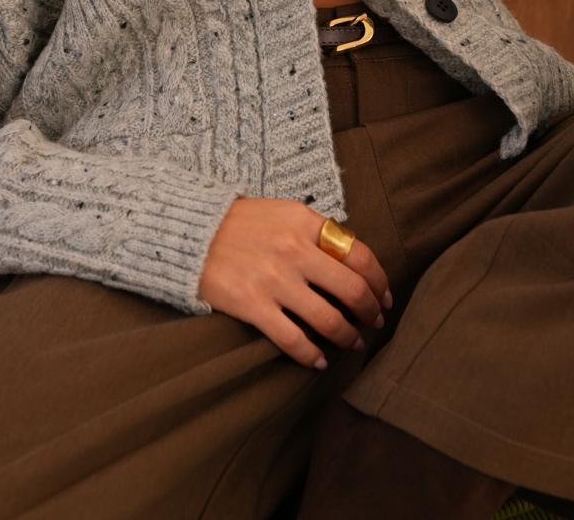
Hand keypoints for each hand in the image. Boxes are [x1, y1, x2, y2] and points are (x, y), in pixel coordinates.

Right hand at [198, 196, 392, 369]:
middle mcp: (294, 250)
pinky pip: (294, 340)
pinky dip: (312, 356)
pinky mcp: (253, 306)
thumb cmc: (240, 223)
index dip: (380, 282)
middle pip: (353, 290)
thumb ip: (316, 232)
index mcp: (305, 223)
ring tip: (350, 343)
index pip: (360, 255)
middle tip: (374, 324)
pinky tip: (317, 361)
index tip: (384, 298)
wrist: (189, 232)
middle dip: (370, 313)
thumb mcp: (283, 213)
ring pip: (329, 320)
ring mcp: (274, 280)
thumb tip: (351, 261)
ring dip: (347, 337)